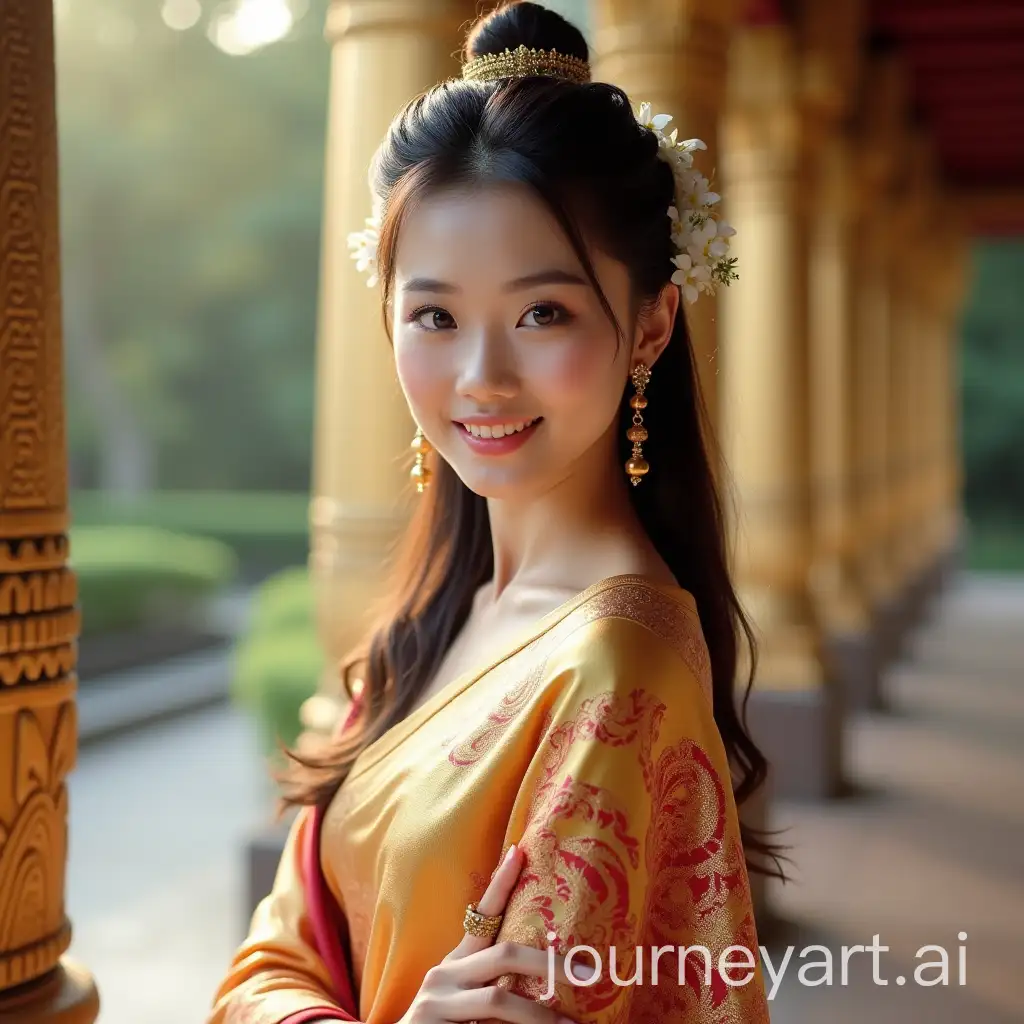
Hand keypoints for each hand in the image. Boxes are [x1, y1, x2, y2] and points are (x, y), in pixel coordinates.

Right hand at [395, 844, 582, 1023]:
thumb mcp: (465, 1001)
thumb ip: (493, 984)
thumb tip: (548, 976)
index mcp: (457, 962)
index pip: (483, 914)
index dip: (501, 883)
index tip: (520, 851)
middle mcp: (445, 974)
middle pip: (504, 954)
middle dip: (549, 962)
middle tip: (588, 973)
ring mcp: (437, 1000)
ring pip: (499, 998)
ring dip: (541, 1016)